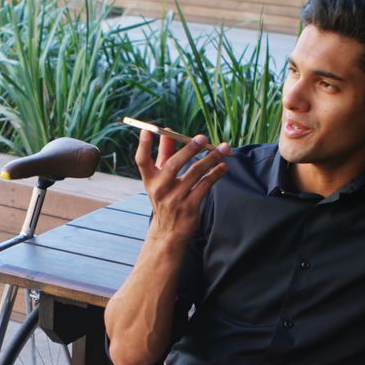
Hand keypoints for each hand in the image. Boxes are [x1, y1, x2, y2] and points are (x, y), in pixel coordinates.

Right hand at [135, 129, 229, 243]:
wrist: (168, 233)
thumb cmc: (165, 200)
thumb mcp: (160, 180)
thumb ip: (164, 155)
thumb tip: (168, 131)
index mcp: (150, 180)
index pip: (141, 160)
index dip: (143, 146)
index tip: (147, 130)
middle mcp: (160, 189)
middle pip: (172, 164)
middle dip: (188, 148)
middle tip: (202, 138)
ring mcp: (174, 199)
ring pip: (194, 173)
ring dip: (211, 158)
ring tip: (223, 148)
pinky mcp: (189, 207)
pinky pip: (205, 186)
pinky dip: (215, 174)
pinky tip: (223, 167)